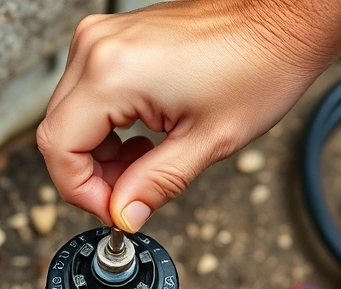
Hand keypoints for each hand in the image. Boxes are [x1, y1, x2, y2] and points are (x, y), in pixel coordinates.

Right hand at [37, 0, 340, 231]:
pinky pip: (88, 94)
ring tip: (147, 163)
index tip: (115, 209)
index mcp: (112, 73)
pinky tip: (144, 137)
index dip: (81, 191)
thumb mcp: (207, 142)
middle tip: (132, 195)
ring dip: (100, 153)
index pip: (58, 148)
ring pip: (70, 115)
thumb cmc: (259, 66)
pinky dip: (108, 126)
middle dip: (91, 175)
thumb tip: (123, 214)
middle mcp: (96, 48)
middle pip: (58, 131)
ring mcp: (103, 38)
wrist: (283, 21)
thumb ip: (154, 184)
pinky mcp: (115, 39)